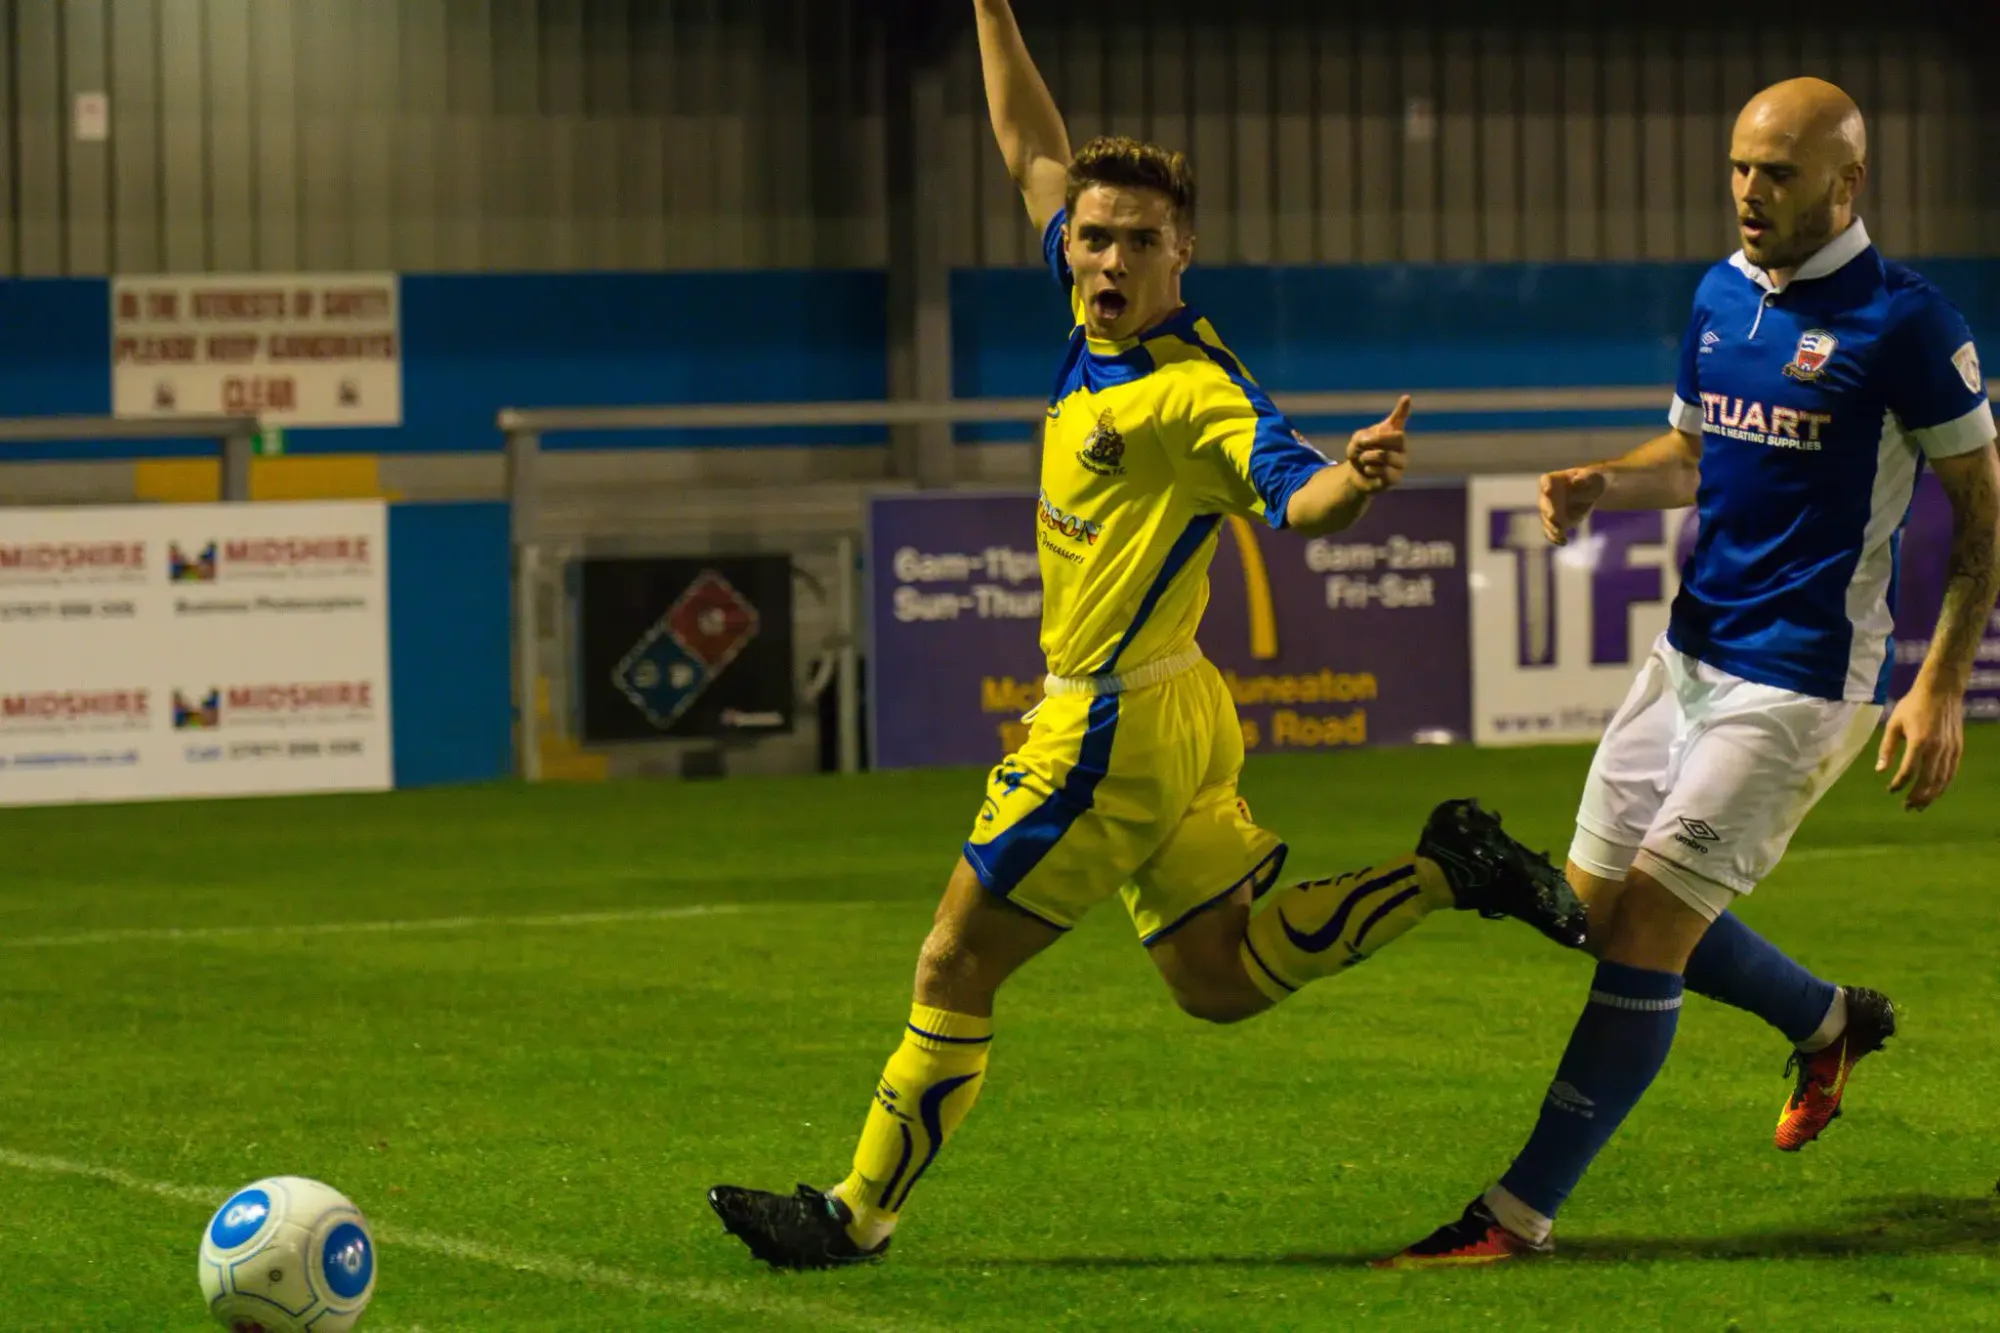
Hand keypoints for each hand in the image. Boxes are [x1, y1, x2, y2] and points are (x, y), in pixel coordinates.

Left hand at [1346, 395, 1410, 493]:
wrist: (1356, 475)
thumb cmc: (1359, 453)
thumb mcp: (1357, 441)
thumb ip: (1363, 437)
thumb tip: (1374, 439)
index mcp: (1392, 431)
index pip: (1399, 418)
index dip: (1403, 408)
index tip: (1406, 398)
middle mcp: (1401, 445)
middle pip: (1399, 438)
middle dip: (1378, 440)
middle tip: (1364, 445)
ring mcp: (1401, 461)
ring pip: (1386, 456)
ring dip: (1368, 457)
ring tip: (1364, 460)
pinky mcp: (1396, 477)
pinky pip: (1383, 471)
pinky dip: (1370, 470)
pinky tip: (1369, 471)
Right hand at [1540, 467, 1607, 544]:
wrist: (1592, 492)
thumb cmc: (1592, 480)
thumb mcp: (1593, 477)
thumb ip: (1586, 477)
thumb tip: (1577, 481)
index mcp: (1555, 480)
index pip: (1546, 480)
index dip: (1545, 485)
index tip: (1547, 490)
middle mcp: (1548, 496)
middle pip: (1544, 503)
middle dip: (1547, 510)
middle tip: (1552, 516)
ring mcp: (1551, 510)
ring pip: (1547, 520)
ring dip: (1551, 527)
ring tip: (1560, 532)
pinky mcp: (1557, 522)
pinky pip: (1552, 532)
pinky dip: (1556, 538)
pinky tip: (1563, 542)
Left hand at [1876, 678, 1964, 810]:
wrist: (1941, 691)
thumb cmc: (1912, 706)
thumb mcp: (1893, 724)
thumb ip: (1886, 748)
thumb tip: (1879, 771)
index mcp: (1919, 741)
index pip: (1909, 771)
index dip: (1899, 784)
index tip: (1891, 791)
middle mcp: (1937, 748)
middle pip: (1928, 781)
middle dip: (1916, 797)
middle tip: (1907, 808)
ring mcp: (1950, 749)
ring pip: (1942, 780)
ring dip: (1931, 796)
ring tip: (1920, 806)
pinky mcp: (1958, 748)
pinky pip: (1951, 772)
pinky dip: (1943, 785)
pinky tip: (1934, 793)